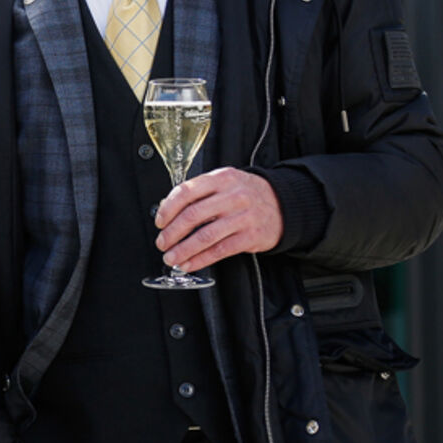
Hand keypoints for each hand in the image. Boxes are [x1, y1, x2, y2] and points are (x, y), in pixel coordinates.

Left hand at [154, 167, 282, 271]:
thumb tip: (169, 210)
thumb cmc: (248, 194)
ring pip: (205, 236)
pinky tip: (190, 263)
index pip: (187, 192)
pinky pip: (220, 250)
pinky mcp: (250, 236)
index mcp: (221, 179)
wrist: (283, 204)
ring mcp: (243, 217)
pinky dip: (201, 259)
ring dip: (183, 250)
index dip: (168, 209)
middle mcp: (232, 196)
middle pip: (193, 215)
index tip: (159, 221)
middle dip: (172, 233)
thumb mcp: (226, 183)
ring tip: (171, 258)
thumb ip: (201, 192)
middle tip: (162, 243)